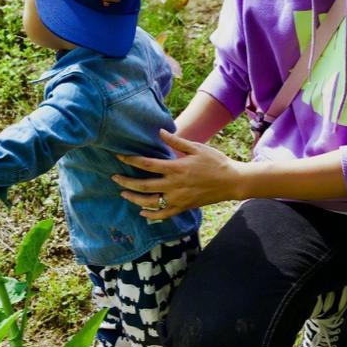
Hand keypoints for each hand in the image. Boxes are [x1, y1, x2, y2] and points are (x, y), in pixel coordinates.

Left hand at [113, 129, 246, 219]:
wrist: (232, 181)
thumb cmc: (215, 161)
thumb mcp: (197, 147)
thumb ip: (177, 141)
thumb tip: (160, 132)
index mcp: (176, 168)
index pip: (147, 164)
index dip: (131, 160)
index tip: (119, 157)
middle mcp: (174, 185)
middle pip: (144, 185)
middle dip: (126, 181)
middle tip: (114, 177)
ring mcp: (178, 198)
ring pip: (150, 202)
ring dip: (134, 198)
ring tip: (123, 193)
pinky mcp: (183, 207)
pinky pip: (164, 214)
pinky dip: (151, 215)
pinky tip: (142, 212)